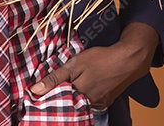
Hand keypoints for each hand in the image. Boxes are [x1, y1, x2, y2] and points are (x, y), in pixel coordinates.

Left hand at [29, 22, 157, 110]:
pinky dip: (85, 97)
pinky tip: (85, 87)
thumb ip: (55, 78)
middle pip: (68, 104)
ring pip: (80, 104)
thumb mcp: (75, 64)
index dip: (48, 97)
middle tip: (57, 87)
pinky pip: (91, 104)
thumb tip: (35, 90)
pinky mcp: (106, 102)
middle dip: (61, 98)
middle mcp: (87, 103)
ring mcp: (98, 104)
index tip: (39, 94)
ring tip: (72, 85)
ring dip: (74, 97)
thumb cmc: (101, 59)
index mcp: (77, 94)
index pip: (56, 101)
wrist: (129, 60)